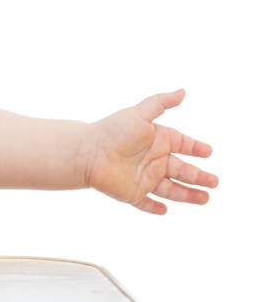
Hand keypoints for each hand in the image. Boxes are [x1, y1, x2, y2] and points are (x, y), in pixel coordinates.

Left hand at [82, 88, 217, 213]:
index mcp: (156, 140)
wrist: (87, 153)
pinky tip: (164, 211)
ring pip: (171, 189)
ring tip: (205, 198)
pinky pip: (145, 203)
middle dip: (199, 176)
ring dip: (188, 195)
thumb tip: (183, 91)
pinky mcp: (132, 193)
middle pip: (181, 170)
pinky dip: (154, 208)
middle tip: (215, 182)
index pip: (182, 145)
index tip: (209, 151)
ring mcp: (143, 178)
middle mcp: (152, 160)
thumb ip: (161, 103)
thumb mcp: (140, 114)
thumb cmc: (112, 131)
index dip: (195, 148)